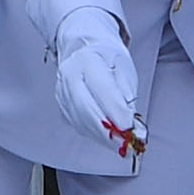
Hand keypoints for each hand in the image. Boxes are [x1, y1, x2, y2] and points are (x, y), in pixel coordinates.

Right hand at [51, 9, 145, 149]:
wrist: (85, 50)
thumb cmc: (106, 59)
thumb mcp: (124, 68)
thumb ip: (127, 95)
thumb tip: (130, 123)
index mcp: (87, 60)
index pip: (102, 89)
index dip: (116, 112)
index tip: (130, 127)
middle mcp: (70, 76)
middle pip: (86, 109)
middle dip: (108, 130)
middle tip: (126, 142)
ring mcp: (63, 92)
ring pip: (81, 121)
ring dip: (103, 137)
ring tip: (121, 144)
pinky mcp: (63, 106)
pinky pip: (79, 125)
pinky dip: (95, 135)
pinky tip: (108, 137)